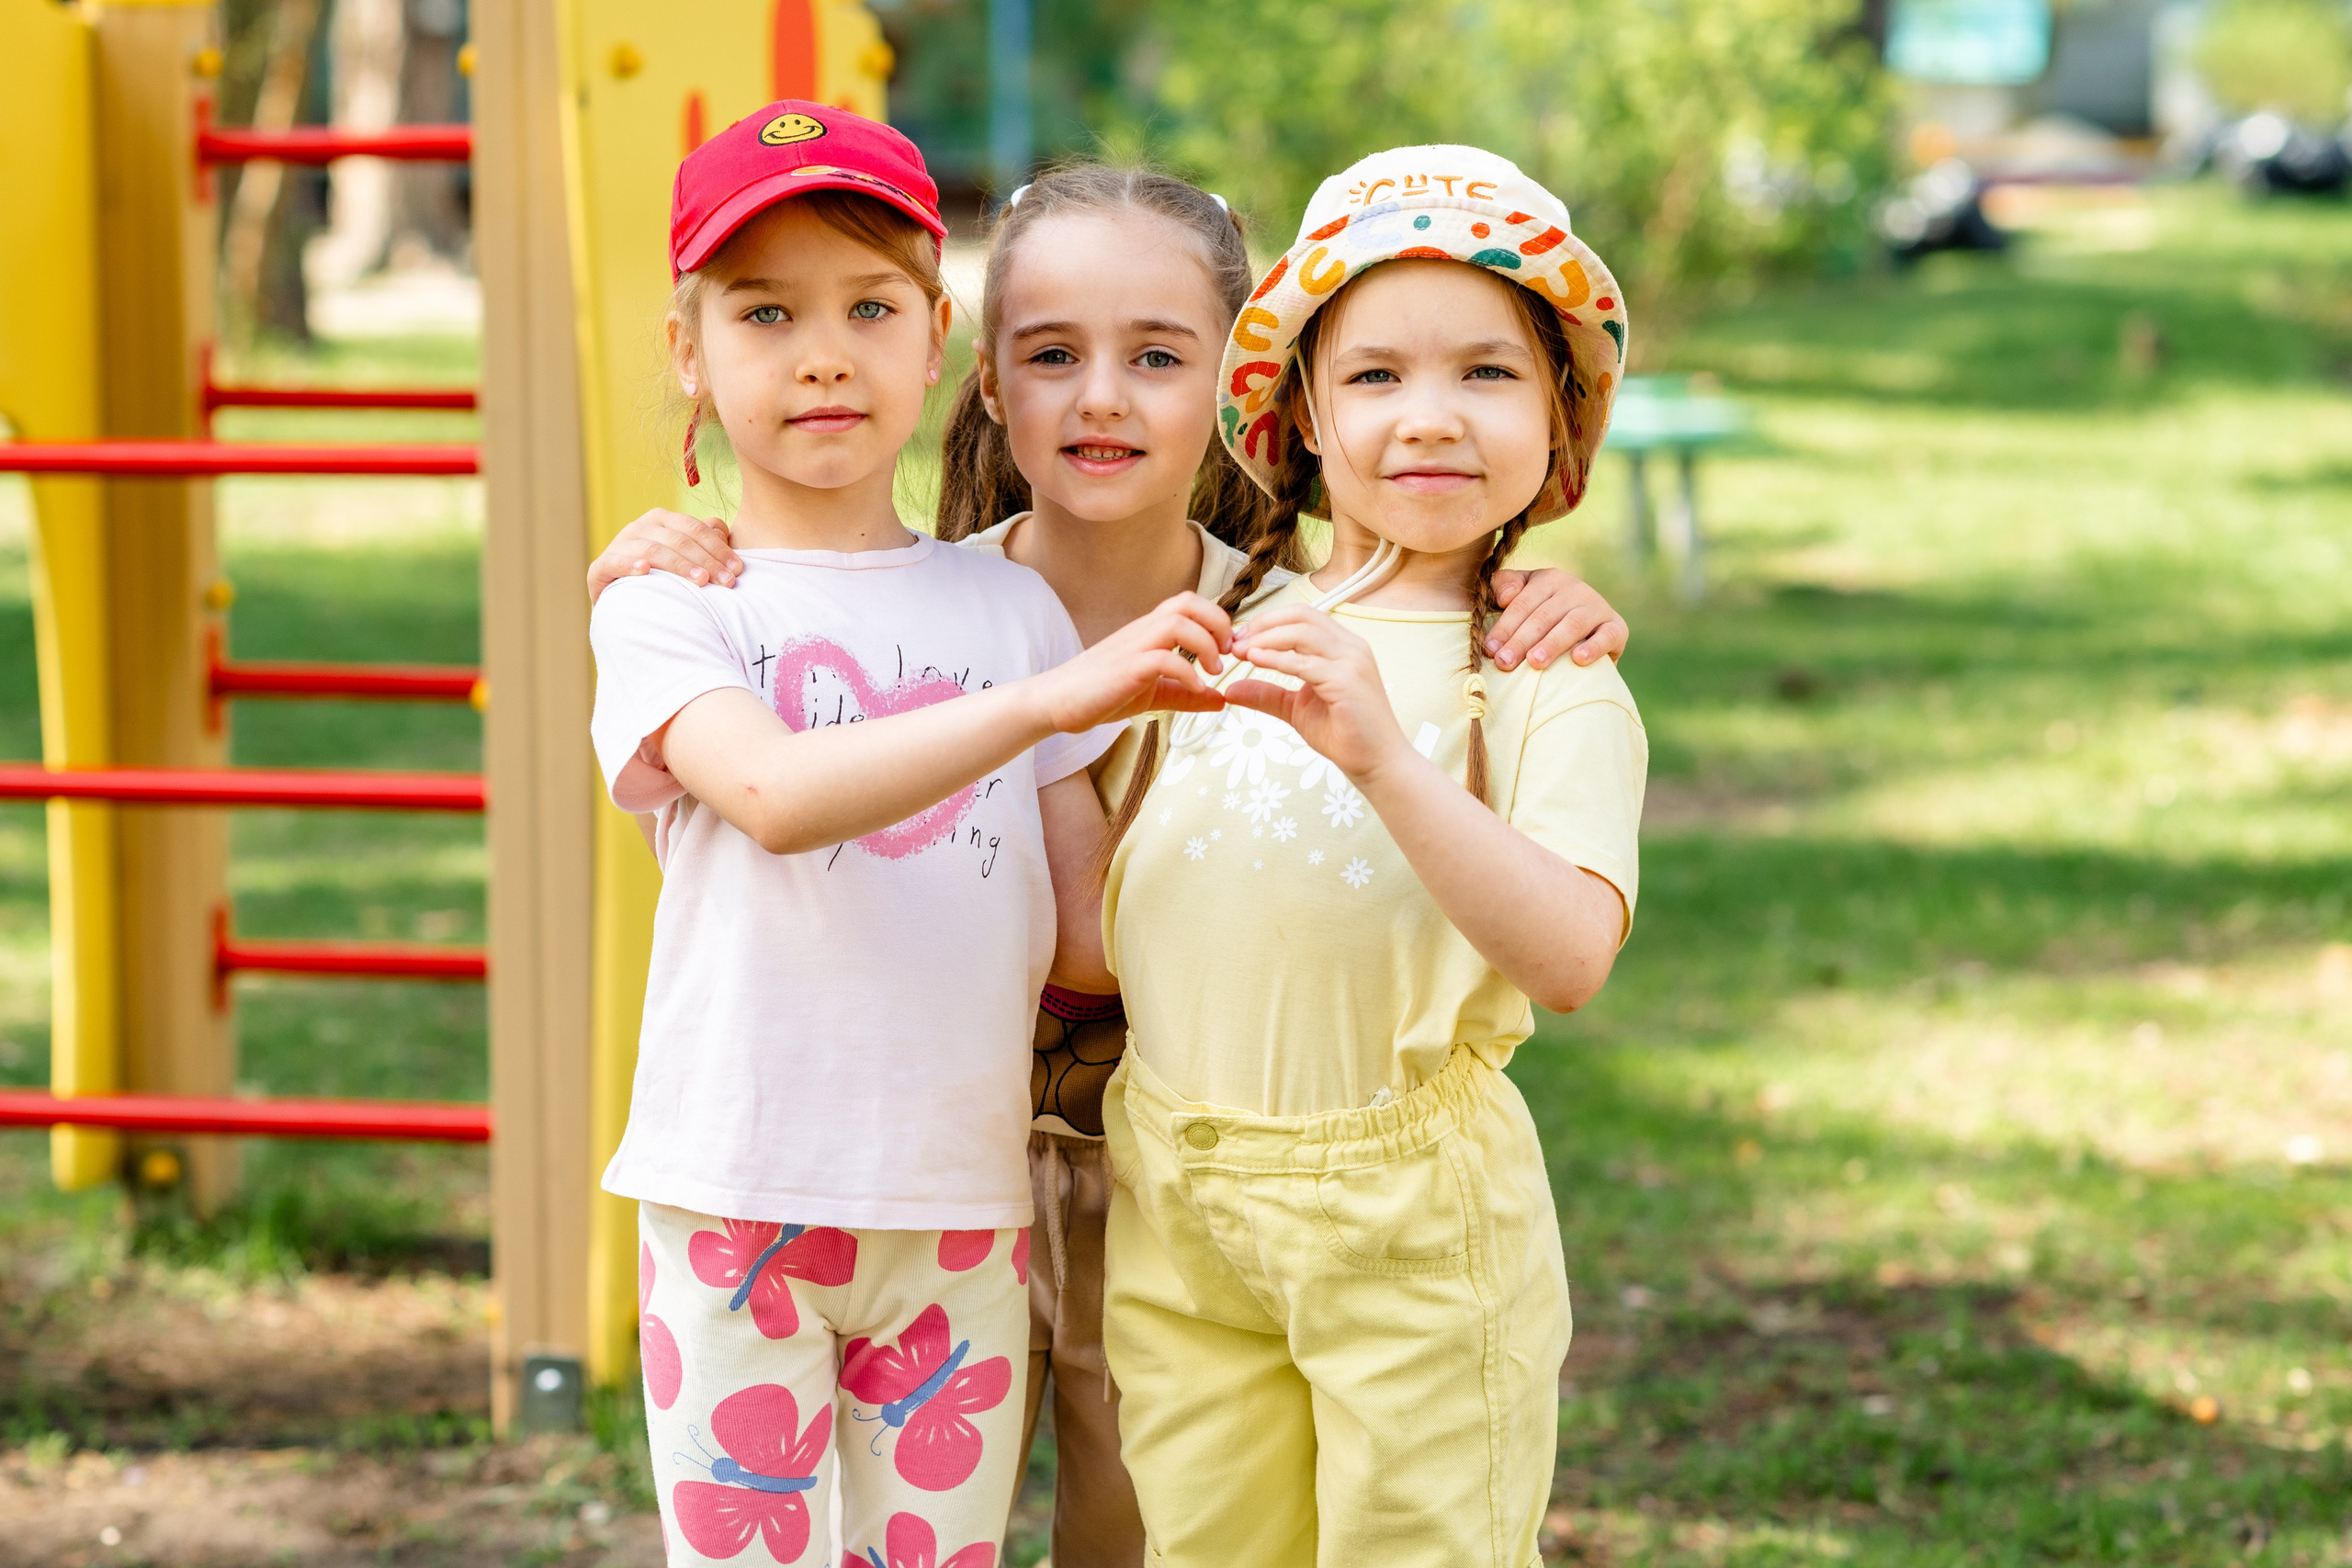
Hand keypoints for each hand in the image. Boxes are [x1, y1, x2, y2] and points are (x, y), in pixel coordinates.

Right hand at [587, 509, 743, 601]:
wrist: (626, 606)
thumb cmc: (662, 579)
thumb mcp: (684, 557)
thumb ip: (703, 541)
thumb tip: (721, 528)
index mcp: (662, 520)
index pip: (695, 529)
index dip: (718, 547)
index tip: (738, 569)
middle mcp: (639, 527)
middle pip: (678, 539)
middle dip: (706, 560)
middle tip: (727, 582)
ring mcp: (619, 545)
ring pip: (653, 549)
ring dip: (679, 565)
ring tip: (701, 581)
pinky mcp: (601, 568)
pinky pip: (615, 563)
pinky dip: (630, 565)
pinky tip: (645, 571)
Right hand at [1033, 593, 1231, 732]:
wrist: (1057, 702)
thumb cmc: (1101, 693)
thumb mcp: (1154, 693)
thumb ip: (1186, 694)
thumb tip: (1221, 699)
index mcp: (1150, 630)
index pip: (1189, 603)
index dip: (1218, 619)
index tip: (1228, 650)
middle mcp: (1143, 631)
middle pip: (1188, 601)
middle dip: (1218, 622)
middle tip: (1226, 653)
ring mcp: (1133, 647)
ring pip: (1178, 622)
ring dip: (1205, 644)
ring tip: (1214, 671)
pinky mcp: (1125, 668)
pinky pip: (1163, 658)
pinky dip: (1187, 672)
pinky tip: (1195, 689)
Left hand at [1224, 606, 1412, 782]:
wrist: (1377, 762)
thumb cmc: (1345, 734)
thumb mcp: (1296, 708)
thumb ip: (1267, 694)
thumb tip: (1231, 689)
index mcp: (1342, 647)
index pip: (1302, 617)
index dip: (1267, 622)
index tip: (1239, 640)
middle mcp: (1350, 647)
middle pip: (1301, 616)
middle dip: (1263, 624)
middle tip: (1234, 642)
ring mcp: (1352, 661)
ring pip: (1302, 633)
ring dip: (1265, 638)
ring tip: (1240, 652)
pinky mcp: (1347, 681)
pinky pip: (1305, 663)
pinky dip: (1276, 659)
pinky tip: (1254, 660)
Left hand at [1487, 567, 1626, 669]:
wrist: (1588, 631)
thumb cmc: (1542, 616)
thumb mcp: (1522, 597)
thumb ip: (1504, 587)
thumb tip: (1504, 596)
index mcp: (1549, 579)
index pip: (1522, 603)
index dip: (1504, 627)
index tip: (1490, 649)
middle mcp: (1575, 589)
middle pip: (1543, 616)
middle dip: (1521, 640)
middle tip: (1505, 663)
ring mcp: (1597, 607)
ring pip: (1572, 625)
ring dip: (1552, 644)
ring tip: (1534, 663)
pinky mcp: (1617, 627)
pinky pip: (1607, 636)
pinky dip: (1594, 647)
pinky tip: (1578, 660)